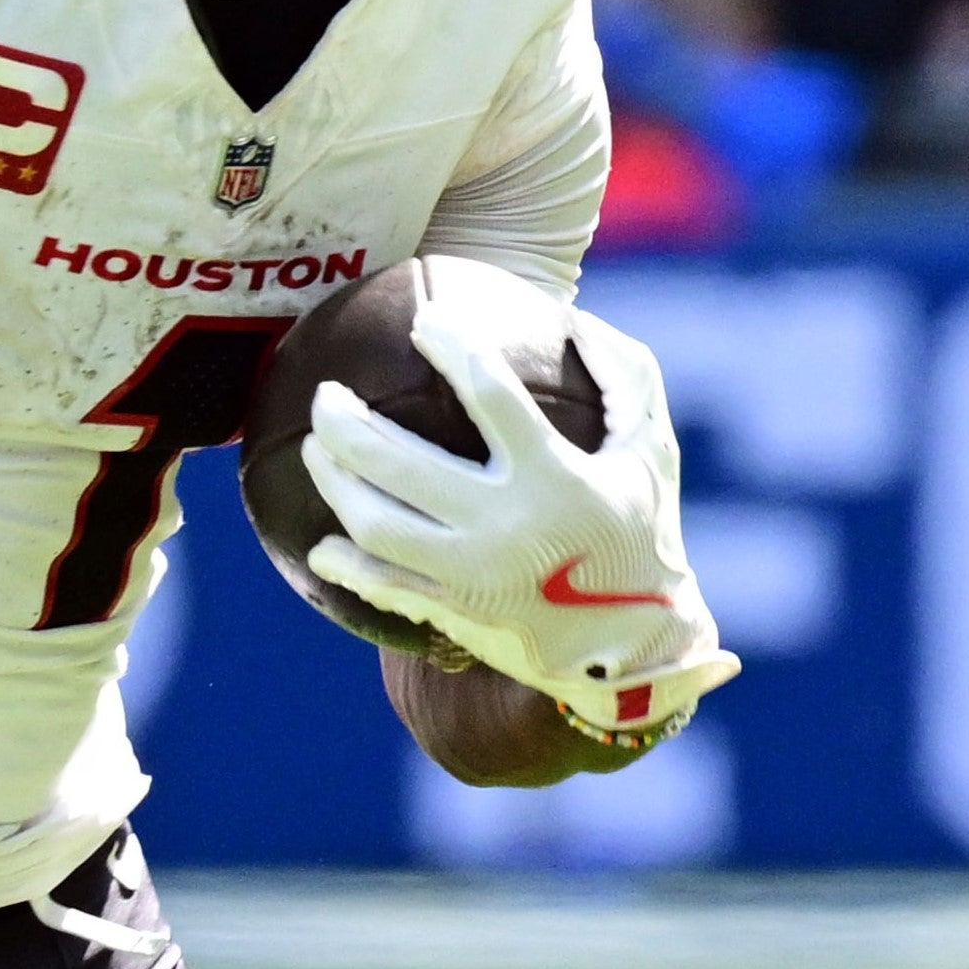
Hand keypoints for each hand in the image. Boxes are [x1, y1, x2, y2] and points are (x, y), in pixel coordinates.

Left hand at [301, 298, 739, 742]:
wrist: (639, 650)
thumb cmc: (643, 531)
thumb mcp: (653, 451)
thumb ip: (624, 376)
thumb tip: (571, 318)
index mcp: (557, 479)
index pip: (490, 394)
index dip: (452, 347)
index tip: (425, 322)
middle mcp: (507, 527)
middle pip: (402, 464)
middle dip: (347, 422)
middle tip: (326, 394)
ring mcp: (474, 576)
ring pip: (376, 524)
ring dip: (334, 481)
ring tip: (315, 448)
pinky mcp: (456, 613)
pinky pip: (382, 585)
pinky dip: (344, 563)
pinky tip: (323, 542)